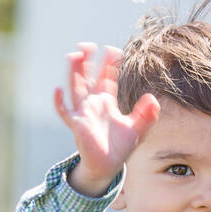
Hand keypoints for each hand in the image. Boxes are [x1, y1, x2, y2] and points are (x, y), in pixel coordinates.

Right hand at [54, 42, 159, 190]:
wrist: (108, 166)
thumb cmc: (120, 148)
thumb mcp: (137, 130)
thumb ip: (146, 115)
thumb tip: (153, 99)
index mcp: (107, 101)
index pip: (107, 77)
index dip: (110, 64)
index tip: (114, 51)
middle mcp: (94, 103)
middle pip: (88, 77)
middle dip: (88, 61)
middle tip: (87, 45)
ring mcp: (84, 113)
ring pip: (76, 88)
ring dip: (74, 72)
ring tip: (74, 55)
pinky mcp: (77, 125)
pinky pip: (65, 112)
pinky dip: (60, 103)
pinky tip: (57, 91)